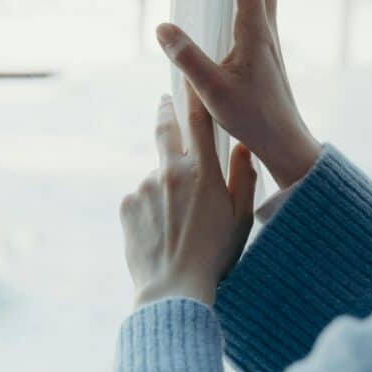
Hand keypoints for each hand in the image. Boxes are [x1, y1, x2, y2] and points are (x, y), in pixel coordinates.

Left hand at [120, 89, 256, 308]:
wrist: (172, 289)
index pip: (198, 121)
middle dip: (166, 111)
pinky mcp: (127, 204)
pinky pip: (141, 196)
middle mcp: (170, 172)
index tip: (191, 81)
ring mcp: (145, 186)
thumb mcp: (241, 217)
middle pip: (165, 129)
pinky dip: (151, 204)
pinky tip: (162, 229)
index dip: (195, 97)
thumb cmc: (214, 255)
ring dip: (166, 184)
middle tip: (166, 102)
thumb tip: (242, 148)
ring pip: (157, 174)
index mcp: (202, 172)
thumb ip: (243, 177)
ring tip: (177, 219)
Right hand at [156, 0, 321, 188]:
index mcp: (256, 32)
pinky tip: (241, 7)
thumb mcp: (212, 89)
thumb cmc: (253, 118)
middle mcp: (268, 32)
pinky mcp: (268, 57)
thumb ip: (187, 57)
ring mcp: (271, 44)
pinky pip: (263, 15)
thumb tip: (162, 26)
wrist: (285, 143)